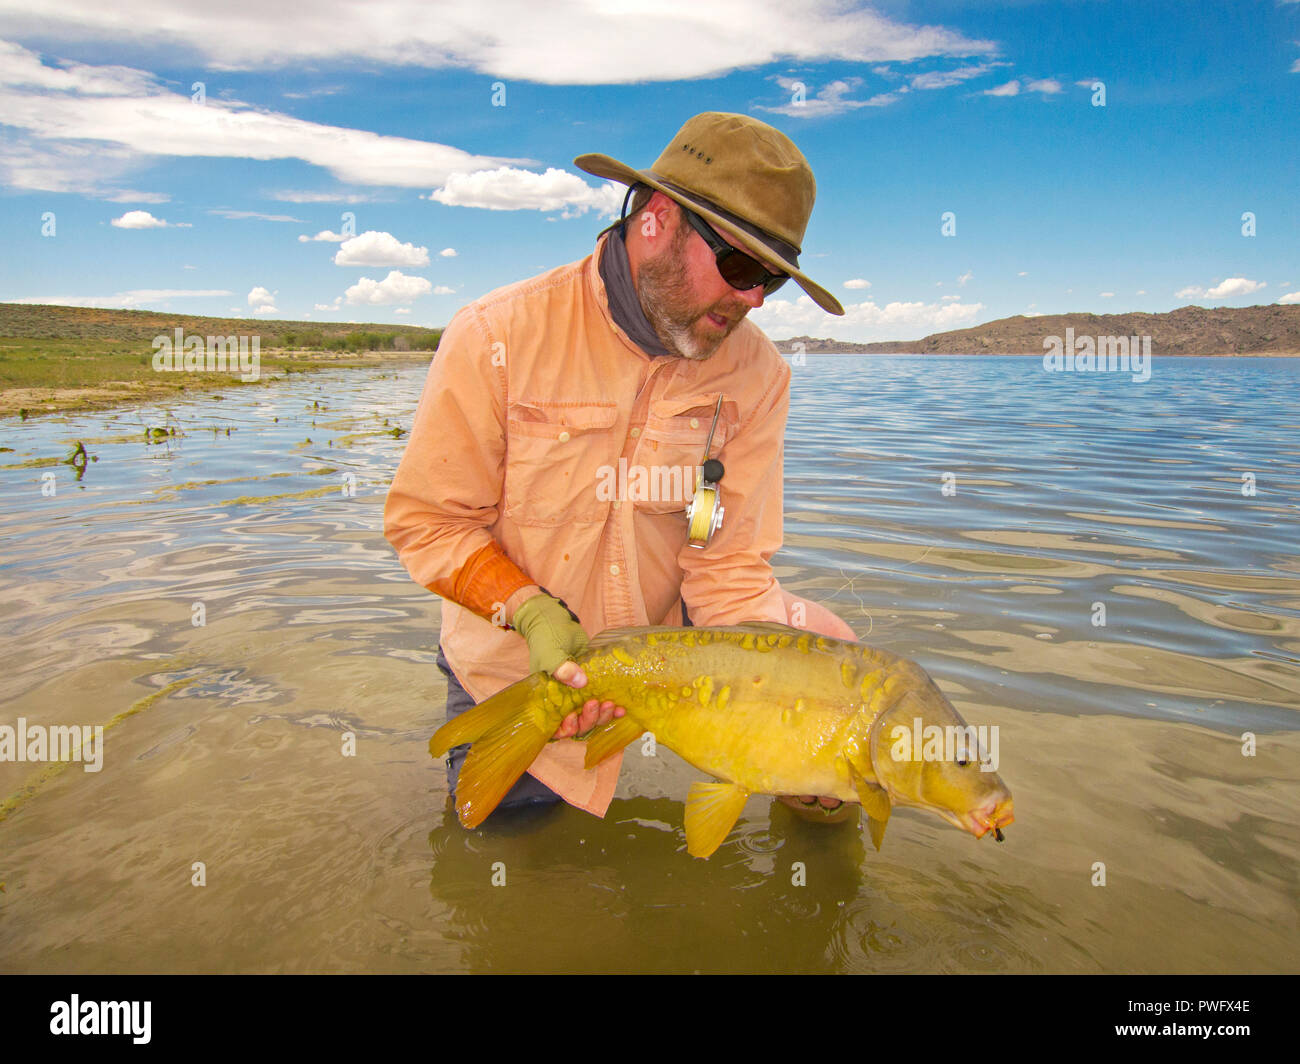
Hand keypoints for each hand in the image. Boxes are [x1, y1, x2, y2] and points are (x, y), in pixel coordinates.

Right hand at [509, 591, 626, 739]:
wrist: (555, 618)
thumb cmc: (545, 636)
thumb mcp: (550, 651)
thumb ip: (561, 668)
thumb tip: (581, 682)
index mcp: (548, 697)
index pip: (554, 726)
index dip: (565, 728)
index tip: (573, 718)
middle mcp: (564, 700)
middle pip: (578, 724)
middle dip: (588, 719)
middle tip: (596, 704)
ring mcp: (579, 693)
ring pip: (592, 716)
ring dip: (602, 715)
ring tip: (612, 705)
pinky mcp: (594, 684)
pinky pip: (603, 702)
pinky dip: (612, 708)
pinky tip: (621, 707)